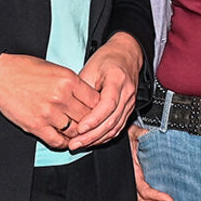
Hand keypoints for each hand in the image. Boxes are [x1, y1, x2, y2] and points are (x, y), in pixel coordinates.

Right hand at [0, 52, 100, 148]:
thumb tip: (88, 96)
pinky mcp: (36, 126)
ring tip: (80, 134)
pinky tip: (65, 140)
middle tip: (92, 125)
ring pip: (75, 131)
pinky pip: (58, 141)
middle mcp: (61, 97)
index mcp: (68, 80)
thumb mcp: (54, 68)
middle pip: (88, 117)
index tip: (99, 111)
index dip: (99, 107)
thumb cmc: (25, 69)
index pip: (95, 100)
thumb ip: (72, 82)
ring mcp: (49, 113)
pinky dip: (64, 143)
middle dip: (91, 122)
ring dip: (78, 134)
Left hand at [63, 33, 141, 149]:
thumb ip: (82, 90)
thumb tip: (70, 110)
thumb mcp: (90, 69)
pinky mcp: (128, 109)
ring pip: (115, 128)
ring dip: (97, 139)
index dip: (93, 119)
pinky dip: (104, 136)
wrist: (125, 55)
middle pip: (112, 121)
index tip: (80, 129)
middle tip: (75, 143)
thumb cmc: (107, 59)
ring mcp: (130, 103)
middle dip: (92, 135)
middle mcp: (127, 93)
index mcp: (117, 80)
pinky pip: (117, 127)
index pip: (108, 105)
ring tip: (80, 145)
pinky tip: (92, 140)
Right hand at [128, 125, 174, 200]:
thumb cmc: (127, 138)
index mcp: (132, 172)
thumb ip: (142, 135)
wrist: (117, 141)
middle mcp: (130, 182)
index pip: (144, 189)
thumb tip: (150, 134)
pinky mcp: (131, 188)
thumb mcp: (135, 134)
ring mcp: (130, 187)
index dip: (156, 196)